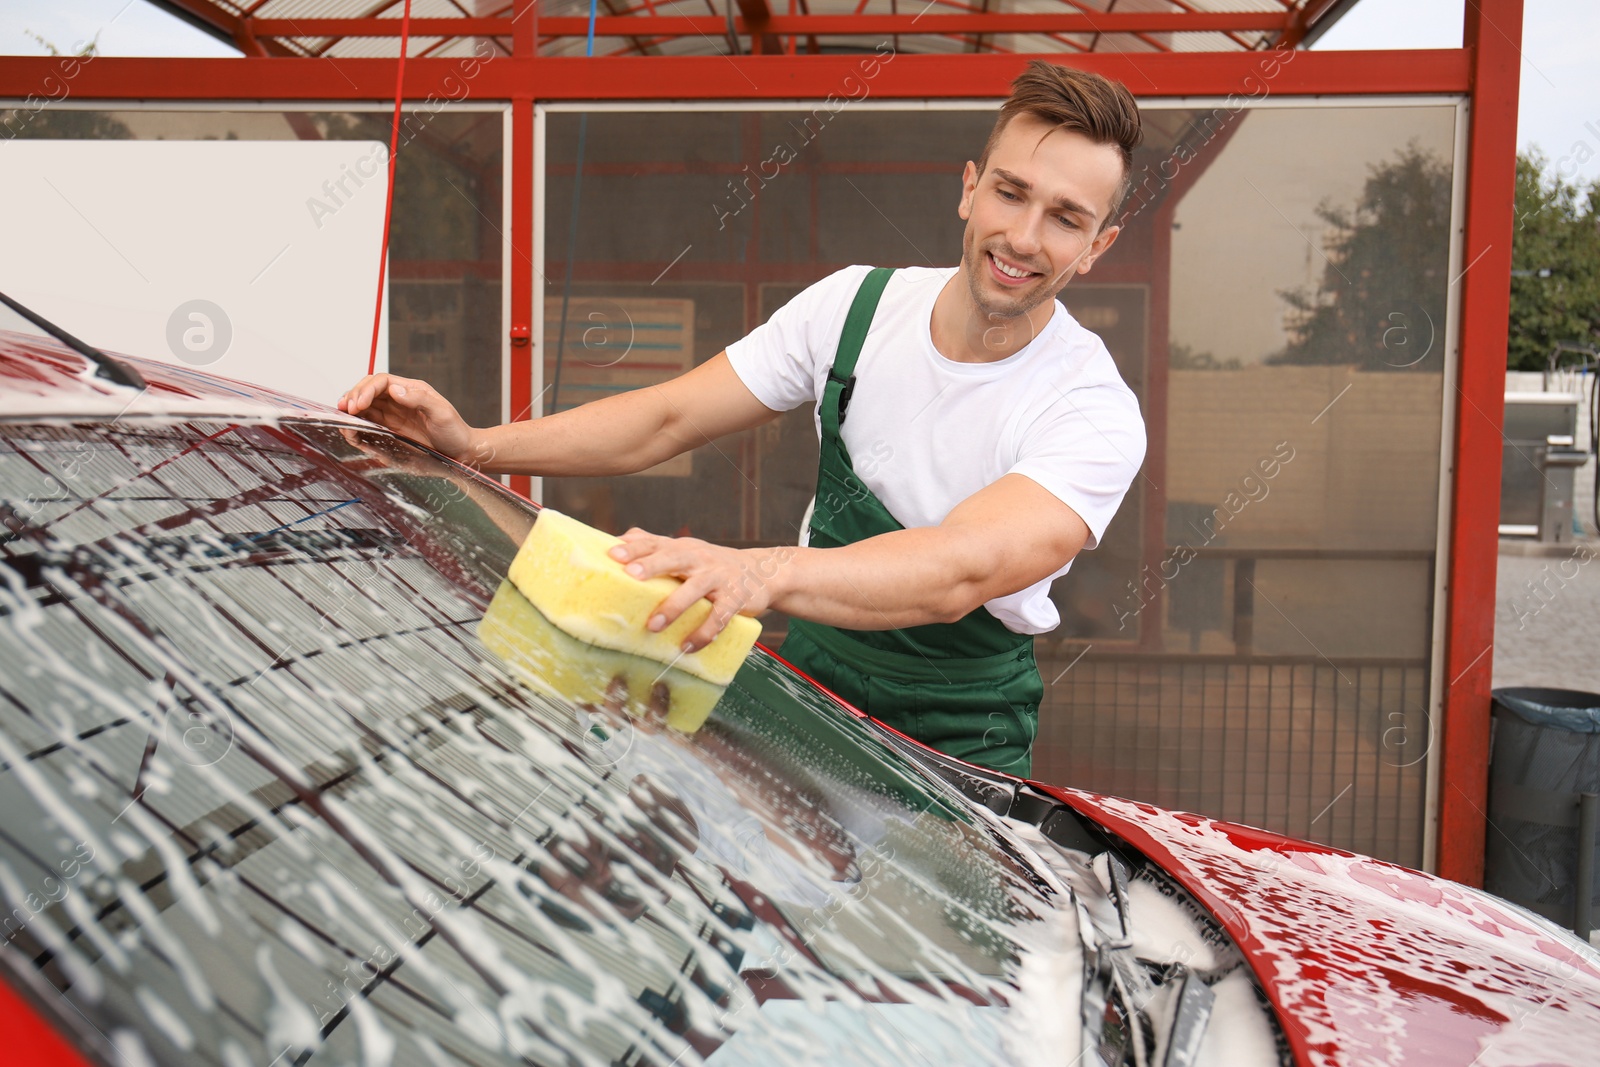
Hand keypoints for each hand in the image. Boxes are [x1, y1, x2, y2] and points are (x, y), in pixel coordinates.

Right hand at [337, 373, 480, 463]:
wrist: (461, 451)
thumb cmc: (455, 431)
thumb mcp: (441, 413)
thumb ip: (419, 399)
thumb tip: (394, 389)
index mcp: (411, 389)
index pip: (382, 381)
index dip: (367, 390)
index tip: (358, 403)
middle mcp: (400, 398)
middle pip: (370, 390)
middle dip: (355, 396)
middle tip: (345, 409)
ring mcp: (394, 413)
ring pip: (366, 404)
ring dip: (352, 407)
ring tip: (342, 414)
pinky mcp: (391, 429)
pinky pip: (370, 421)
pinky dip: (358, 422)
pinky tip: (352, 426)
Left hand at [607, 530, 784, 652]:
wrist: (762, 572)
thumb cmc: (712, 564)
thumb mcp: (687, 550)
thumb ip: (656, 544)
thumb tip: (620, 539)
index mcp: (684, 548)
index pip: (657, 543)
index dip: (636, 548)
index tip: (613, 554)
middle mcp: (700, 559)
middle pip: (674, 558)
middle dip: (653, 565)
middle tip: (631, 574)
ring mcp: (719, 578)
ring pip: (695, 590)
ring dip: (674, 607)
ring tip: (653, 626)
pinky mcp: (736, 599)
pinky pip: (718, 617)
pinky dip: (703, 633)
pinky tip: (687, 647)